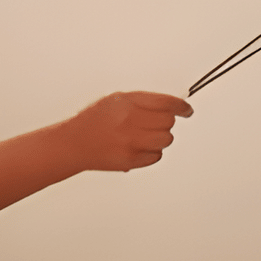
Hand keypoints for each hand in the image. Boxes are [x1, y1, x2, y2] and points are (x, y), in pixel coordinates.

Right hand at [60, 91, 193, 171]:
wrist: (74, 144)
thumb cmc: (95, 120)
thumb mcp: (117, 100)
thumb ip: (143, 101)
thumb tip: (171, 105)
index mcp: (128, 103)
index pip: (166, 103)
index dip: (181, 106)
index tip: (186, 109)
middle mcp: (130, 121)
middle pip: (169, 122)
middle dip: (167, 121)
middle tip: (155, 122)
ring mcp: (131, 142)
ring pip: (166, 139)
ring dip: (161, 137)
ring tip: (146, 135)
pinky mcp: (131, 160)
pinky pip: (157, 156)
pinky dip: (153, 151)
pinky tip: (139, 146)